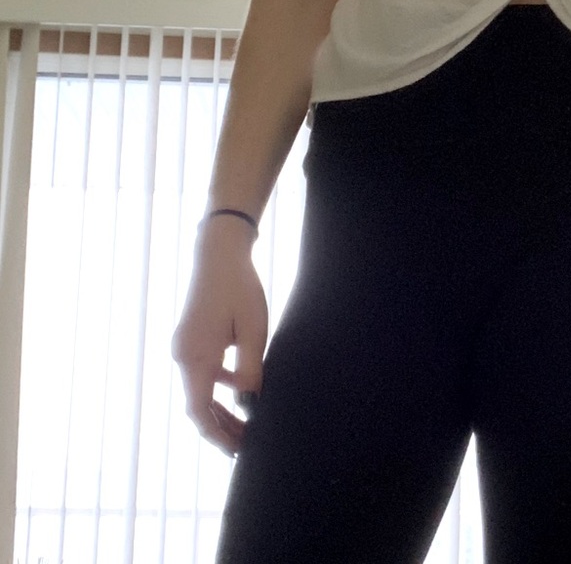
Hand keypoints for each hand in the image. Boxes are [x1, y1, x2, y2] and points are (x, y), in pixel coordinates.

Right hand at [171, 220, 268, 457]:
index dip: (217, 435)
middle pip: (198, 404)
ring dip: (219, 409)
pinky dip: (216, 387)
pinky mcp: (190, 338)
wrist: (219, 253)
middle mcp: (182, 356)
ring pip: (199, 390)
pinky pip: (201, 372)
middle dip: (220, 427)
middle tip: (246, 445)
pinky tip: (238, 390)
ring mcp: (184, 346)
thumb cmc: (240, 288)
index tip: (238, 452)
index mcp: (196, 357)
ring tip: (245, 424)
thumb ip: (249, 370)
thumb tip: (248, 406)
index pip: (199, 411)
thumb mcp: (253, 329)